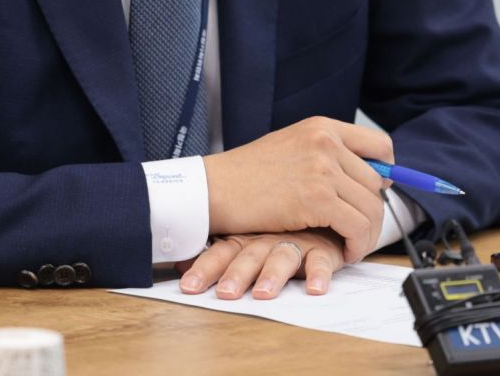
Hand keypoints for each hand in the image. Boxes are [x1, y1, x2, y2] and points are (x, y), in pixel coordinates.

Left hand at [177, 229, 344, 299]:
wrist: (316, 205)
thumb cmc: (276, 227)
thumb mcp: (244, 235)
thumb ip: (217, 251)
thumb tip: (177, 263)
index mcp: (245, 235)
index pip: (220, 251)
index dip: (204, 268)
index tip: (188, 286)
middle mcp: (266, 238)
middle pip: (248, 257)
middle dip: (235, 275)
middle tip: (224, 294)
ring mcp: (294, 241)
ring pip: (281, 257)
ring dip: (272, 275)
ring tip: (262, 294)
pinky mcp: (322, 248)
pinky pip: (321, 261)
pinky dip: (319, 274)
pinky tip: (315, 288)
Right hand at [202, 116, 391, 263]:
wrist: (215, 187)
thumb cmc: (247, 173)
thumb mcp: (291, 146)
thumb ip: (325, 154)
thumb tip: (366, 176)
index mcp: (322, 126)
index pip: (380, 145)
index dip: (385, 171)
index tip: (375, 192)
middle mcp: (326, 141)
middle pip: (378, 183)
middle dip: (373, 211)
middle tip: (359, 230)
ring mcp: (323, 168)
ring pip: (371, 207)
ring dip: (367, 233)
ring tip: (352, 245)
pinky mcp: (317, 198)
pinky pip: (357, 226)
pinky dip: (356, 245)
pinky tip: (345, 251)